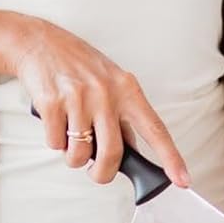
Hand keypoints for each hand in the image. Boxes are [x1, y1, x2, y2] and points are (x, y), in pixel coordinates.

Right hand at [11, 17, 189, 188]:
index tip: (183, 179)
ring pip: (79, 155)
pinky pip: (55, 144)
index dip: (171, 157)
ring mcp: (79, 98)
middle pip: (112, 154)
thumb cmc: (79, 66)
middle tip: (96, 171)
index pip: (155, 129)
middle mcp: (107, 93)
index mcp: (128, 89)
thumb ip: (123, 115)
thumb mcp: (111, 82)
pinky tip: (56, 120)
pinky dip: (54, 141)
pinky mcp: (52, 104)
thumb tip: (134, 151)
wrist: (40, 43)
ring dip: (73, 156)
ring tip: (70, 133)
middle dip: (102, 173)